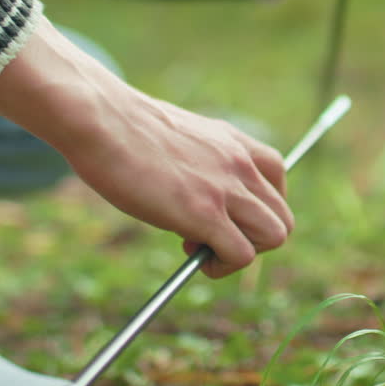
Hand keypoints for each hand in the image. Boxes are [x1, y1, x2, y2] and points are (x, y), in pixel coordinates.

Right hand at [0, 18, 293, 277]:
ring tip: (202, 247)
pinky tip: (189, 253)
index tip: (224, 212)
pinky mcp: (205, 214)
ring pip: (274, 236)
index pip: (277, 176)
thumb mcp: (176, 137)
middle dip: (253, 237)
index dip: (255, 204)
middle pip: (282, 217)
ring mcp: (226, 189)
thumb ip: (197, 160)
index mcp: (233, 141)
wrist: (102, 120)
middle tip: (211, 237)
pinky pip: (242, 255)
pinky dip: (222, 265)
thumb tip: (190, 191)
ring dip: (245, 253)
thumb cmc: (122, 129)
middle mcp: (240, 163)